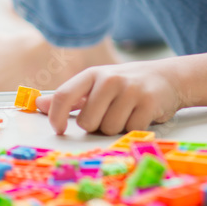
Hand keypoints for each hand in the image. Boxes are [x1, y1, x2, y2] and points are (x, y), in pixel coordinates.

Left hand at [36, 60, 183, 135]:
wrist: (168, 77)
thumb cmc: (126, 84)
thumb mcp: (97, 84)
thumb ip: (70, 97)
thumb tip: (38, 104)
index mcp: (94, 74)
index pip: (64, 95)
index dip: (56, 117)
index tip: (59, 130)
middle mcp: (110, 79)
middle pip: (88, 122)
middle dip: (97, 125)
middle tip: (110, 114)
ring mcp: (130, 90)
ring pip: (109, 129)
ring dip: (117, 128)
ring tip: (127, 113)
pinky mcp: (148, 103)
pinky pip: (130, 131)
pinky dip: (134, 130)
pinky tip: (140, 116)